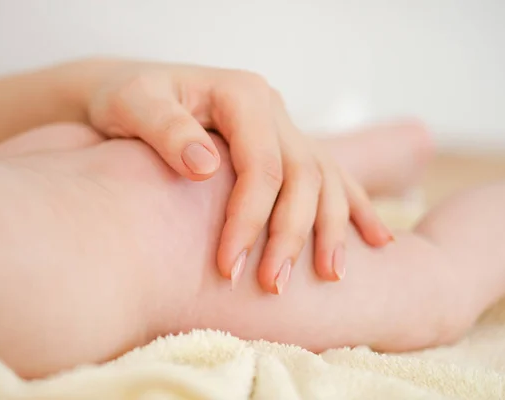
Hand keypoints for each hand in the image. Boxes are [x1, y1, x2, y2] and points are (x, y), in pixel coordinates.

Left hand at [78, 59, 392, 292]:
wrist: (134, 94)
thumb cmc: (127, 100)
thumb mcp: (133, 105)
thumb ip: (166, 129)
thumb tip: (205, 165)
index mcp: (241, 95)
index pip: (261, 165)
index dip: (250, 218)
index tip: (228, 266)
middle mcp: (272, 109)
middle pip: (302, 175)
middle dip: (291, 234)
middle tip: (274, 287)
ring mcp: (285, 128)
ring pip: (326, 178)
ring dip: (332, 229)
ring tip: (332, 275)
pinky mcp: (286, 147)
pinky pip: (332, 176)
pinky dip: (355, 208)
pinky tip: (377, 240)